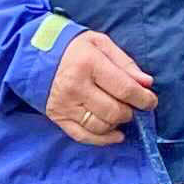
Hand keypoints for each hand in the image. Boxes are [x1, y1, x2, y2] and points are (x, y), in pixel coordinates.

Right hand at [43, 29, 156, 145]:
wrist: (34, 55)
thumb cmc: (72, 47)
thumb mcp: (101, 44)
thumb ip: (125, 63)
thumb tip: (146, 83)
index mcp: (89, 64)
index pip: (124, 89)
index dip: (143, 99)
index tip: (150, 102)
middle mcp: (76, 87)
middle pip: (114, 111)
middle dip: (130, 112)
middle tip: (131, 106)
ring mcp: (65, 105)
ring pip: (101, 126)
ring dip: (117, 123)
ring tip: (119, 114)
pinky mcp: (58, 117)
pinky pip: (84, 136)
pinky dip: (103, 139)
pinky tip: (114, 134)